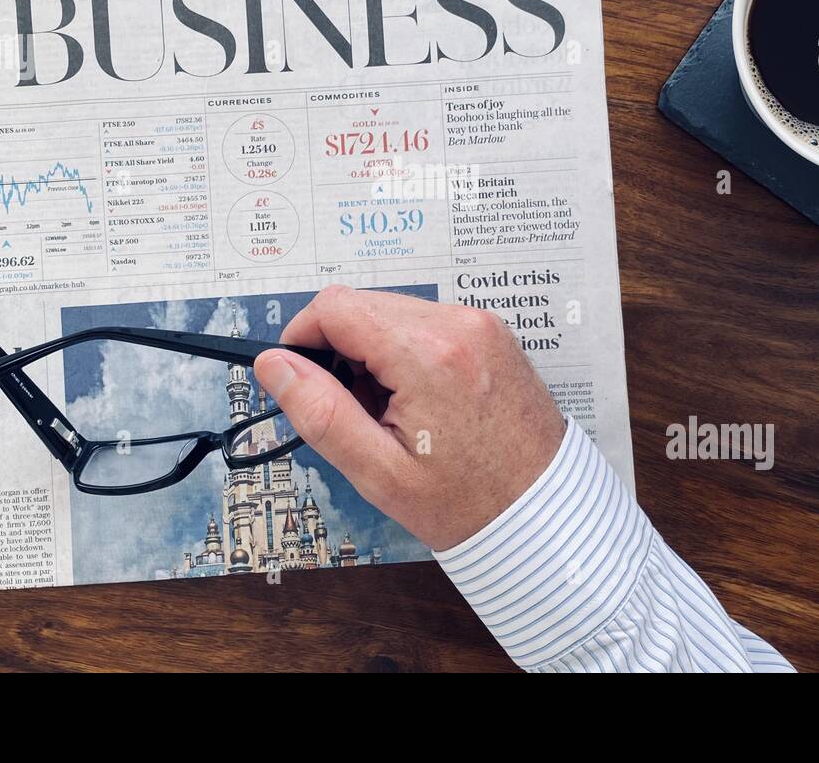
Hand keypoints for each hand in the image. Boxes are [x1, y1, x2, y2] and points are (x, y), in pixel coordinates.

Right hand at [255, 285, 565, 550]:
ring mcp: (480, 324)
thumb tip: (274, 363)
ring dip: (374, 352)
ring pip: (392, 312)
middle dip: (340, 351)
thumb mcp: (379, 471)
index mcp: (426, 354)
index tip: (298, 376)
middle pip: (363, 306)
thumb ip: (319, 411)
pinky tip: (418, 401)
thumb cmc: (467, 502)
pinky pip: (426, 324)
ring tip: (390, 412)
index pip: (336, 307)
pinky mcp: (491, 333)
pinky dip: (406, 352)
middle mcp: (457, 324)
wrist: (544, 512)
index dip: (302, 336)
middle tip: (353, 411)